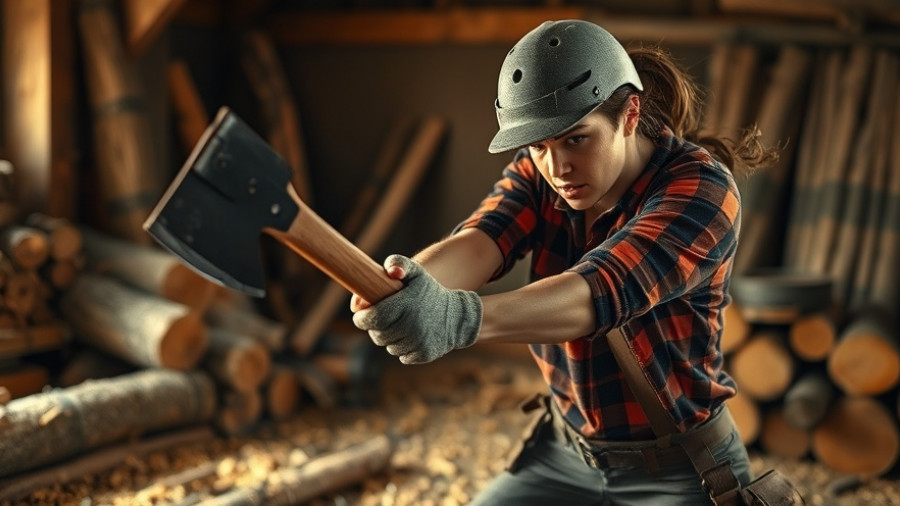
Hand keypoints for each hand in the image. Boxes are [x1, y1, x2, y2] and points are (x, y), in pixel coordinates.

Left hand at [351, 255, 481, 363]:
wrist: (458, 315)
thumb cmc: (430, 291)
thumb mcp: (416, 272)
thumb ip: (398, 263)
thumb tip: (390, 271)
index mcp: (407, 304)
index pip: (373, 317)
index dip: (361, 318)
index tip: (360, 315)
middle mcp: (413, 324)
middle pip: (378, 334)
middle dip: (375, 328)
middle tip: (382, 320)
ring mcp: (419, 341)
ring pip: (389, 347)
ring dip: (389, 339)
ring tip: (399, 326)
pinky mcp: (424, 354)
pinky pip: (402, 356)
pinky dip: (403, 349)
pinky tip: (411, 337)